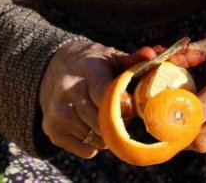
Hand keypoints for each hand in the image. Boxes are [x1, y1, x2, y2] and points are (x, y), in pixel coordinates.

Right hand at [38, 39, 155, 157]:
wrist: (53, 70)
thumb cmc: (92, 66)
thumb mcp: (111, 58)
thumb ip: (133, 60)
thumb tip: (152, 54)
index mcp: (88, 71)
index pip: (106, 95)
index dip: (123, 106)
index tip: (132, 108)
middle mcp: (69, 92)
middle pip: (105, 123)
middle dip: (120, 122)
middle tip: (122, 112)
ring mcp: (58, 114)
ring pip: (99, 140)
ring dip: (108, 134)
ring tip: (104, 116)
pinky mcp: (53, 132)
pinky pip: (88, 151)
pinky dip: (94, 144)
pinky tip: (90, 125)